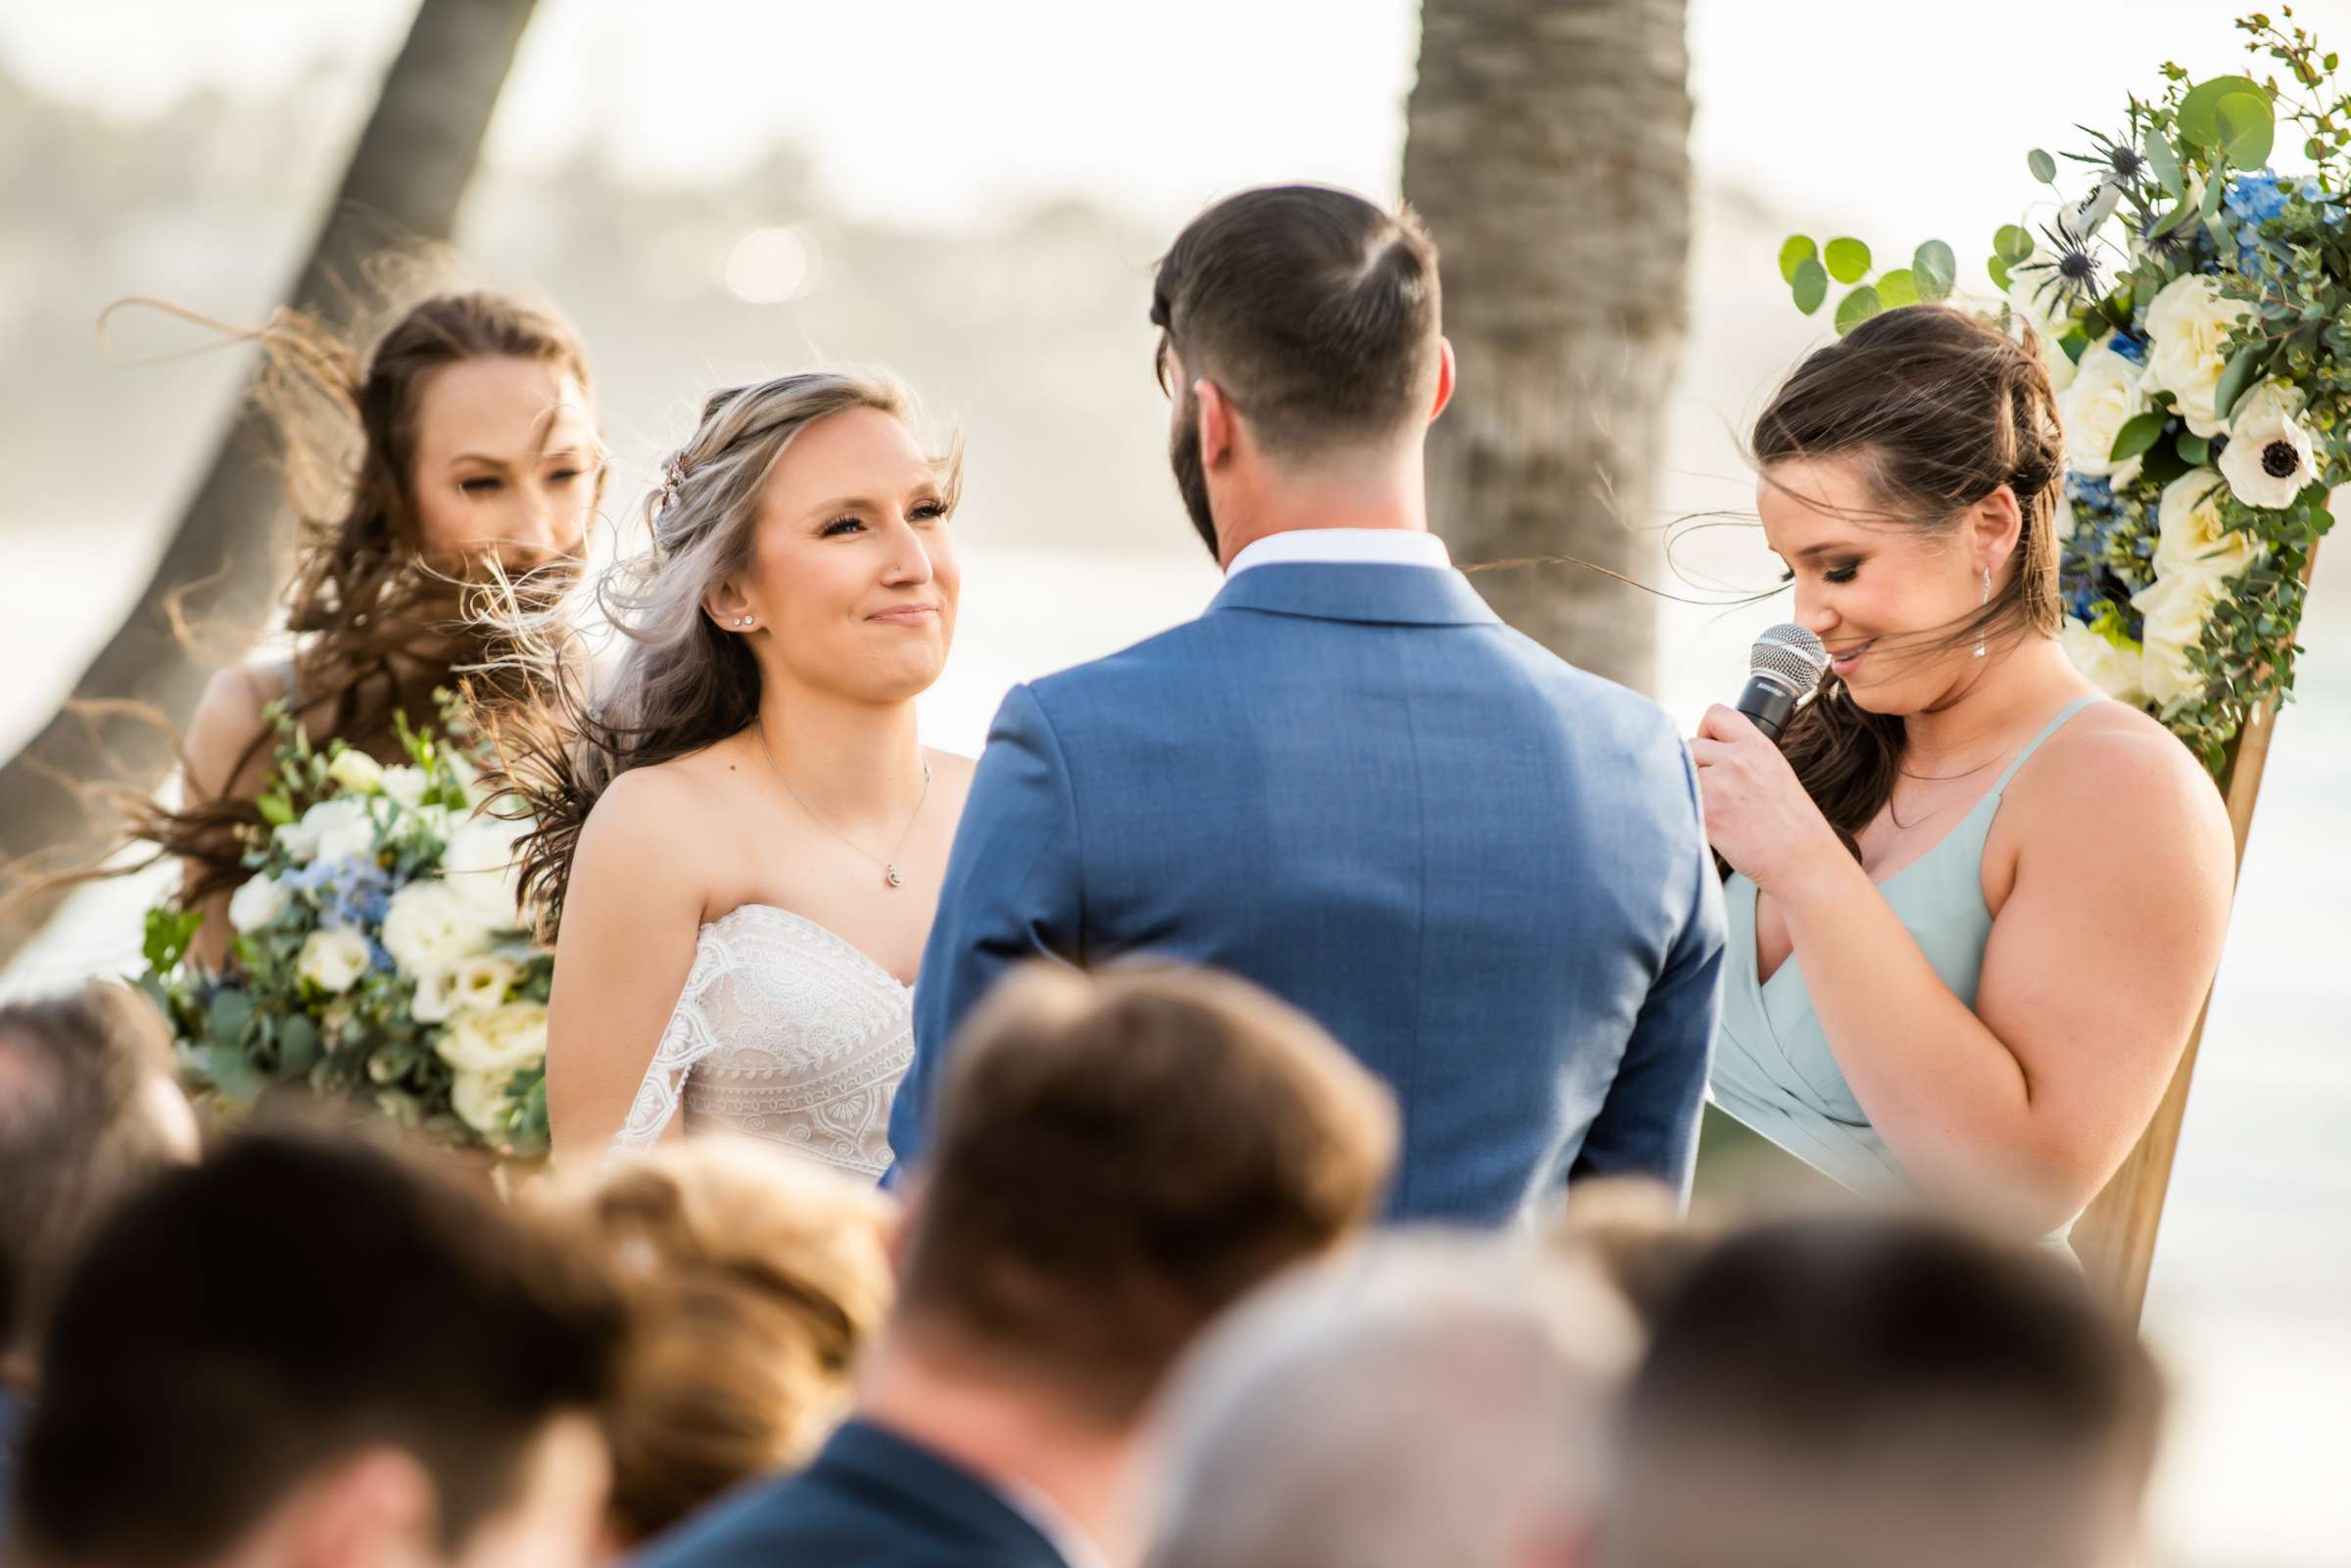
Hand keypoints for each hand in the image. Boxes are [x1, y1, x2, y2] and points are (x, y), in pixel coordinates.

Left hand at [1688, 705, 1841, 891]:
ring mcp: (1719, 785)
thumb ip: (1743, 757)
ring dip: (1690, 790)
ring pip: (1681, 774)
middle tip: (1712, 790)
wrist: (1802, 860)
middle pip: (1690, 746)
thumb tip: (1708, 754)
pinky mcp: (1706, 813)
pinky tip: (1708, 825)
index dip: (1705, 730)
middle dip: (1695, 766)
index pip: (1716, 714)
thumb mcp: (1775, 772)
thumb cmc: (1791, 824)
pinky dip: (1686, 812)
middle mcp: (1737, 760)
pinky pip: (1679, 801)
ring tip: (1714, 810)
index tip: (1708, 746)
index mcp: (1758, 746)